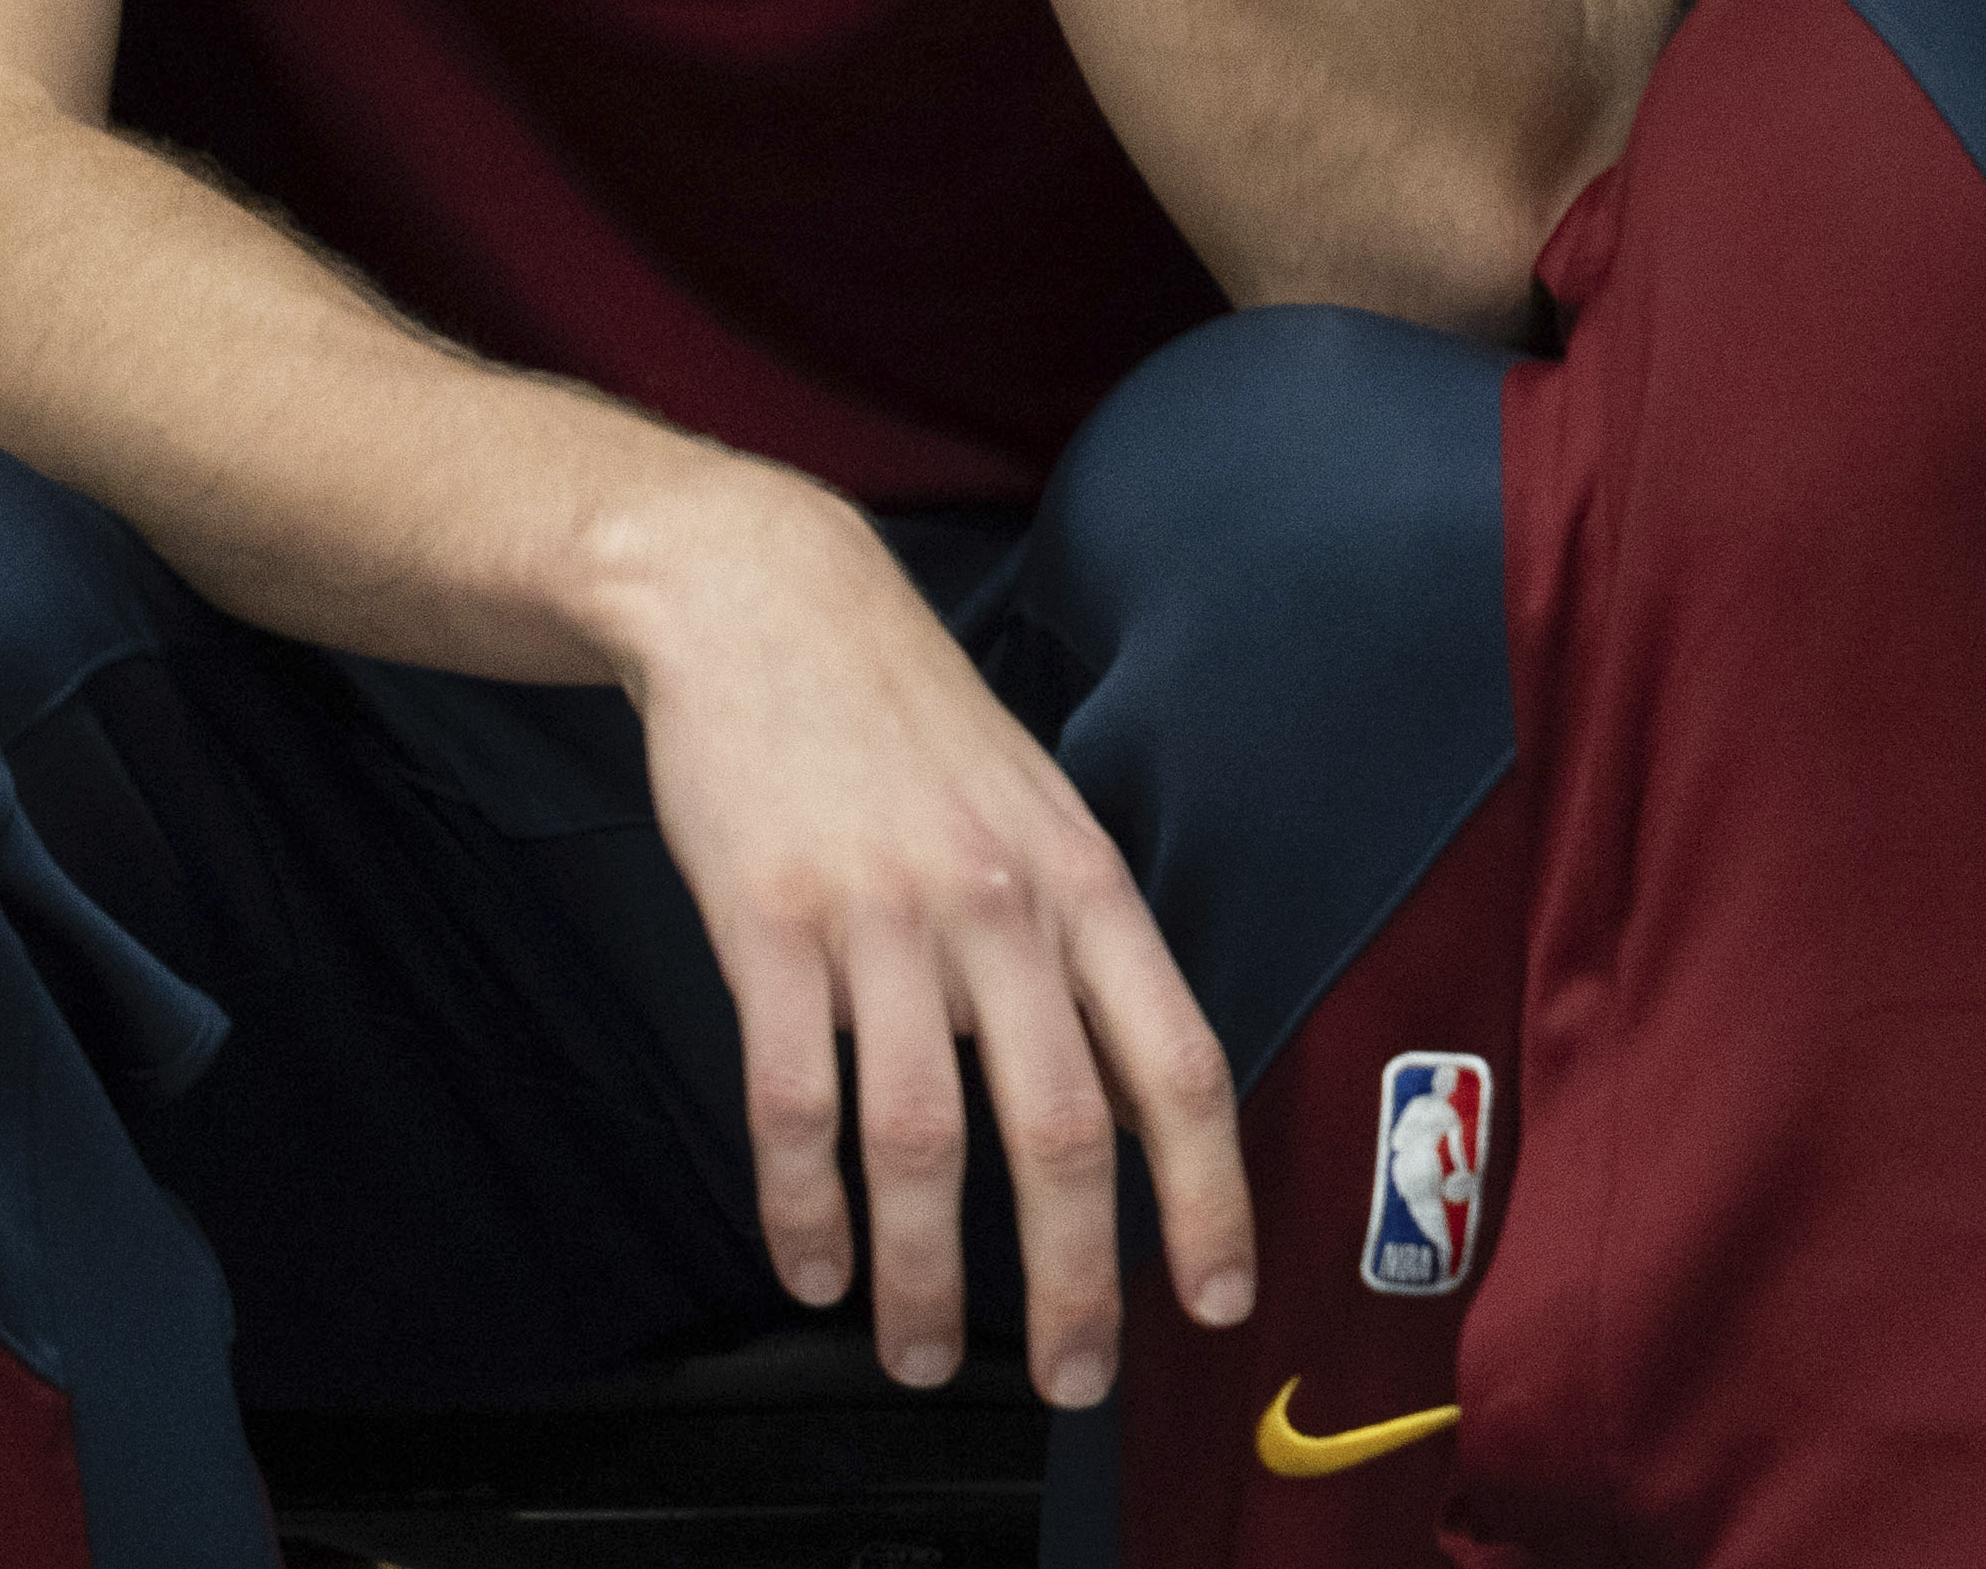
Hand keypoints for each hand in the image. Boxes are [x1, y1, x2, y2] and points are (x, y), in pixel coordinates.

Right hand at [586, 464, 1249, 1401]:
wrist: (766, 604)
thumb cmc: (909, 725)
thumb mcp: (1035, 810)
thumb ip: (1077, 941)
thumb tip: (1123, 1091)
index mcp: (1087, 882)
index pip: (1176, 1063)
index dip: (1207, 1194)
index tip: (1219, 1299)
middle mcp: (1002, 907)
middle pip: (1058, 1130)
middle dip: (1074, 1280)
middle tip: (1072, 1382)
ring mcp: (883, 919)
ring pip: (917, 1143)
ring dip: (925, 1276)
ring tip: (924, 1360)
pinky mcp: (767, 927)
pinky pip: (792, 1103)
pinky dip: (802, 1210)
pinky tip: (810, 1271)